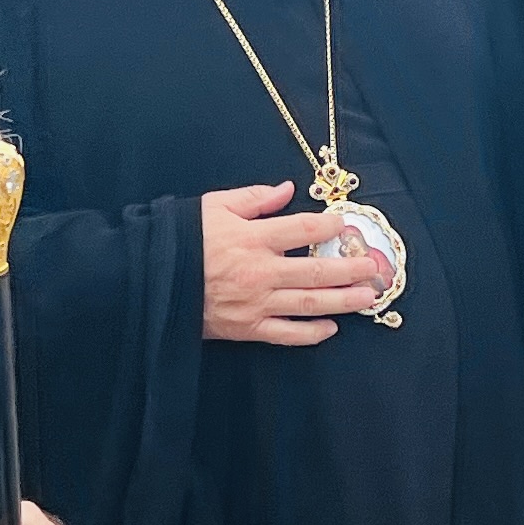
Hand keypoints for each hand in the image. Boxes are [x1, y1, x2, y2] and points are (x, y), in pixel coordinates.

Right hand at [196, 180, 391, 346]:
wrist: (150, 280)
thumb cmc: (181, 240)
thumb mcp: (214, 206)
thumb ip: (254, 198)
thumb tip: (287, 190)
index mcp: (253, 237)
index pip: (304, 230)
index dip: (330, 227)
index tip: (346, 226)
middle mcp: (260, 271)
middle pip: (317, 271)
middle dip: (350, 269)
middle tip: (374, 268)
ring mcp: (256, 303)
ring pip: (309, 303)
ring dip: (343, 301)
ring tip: (367, 297)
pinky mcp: (247, 328)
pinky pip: (286, 334)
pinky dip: (311, 333)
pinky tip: (331, 328)